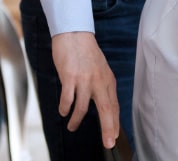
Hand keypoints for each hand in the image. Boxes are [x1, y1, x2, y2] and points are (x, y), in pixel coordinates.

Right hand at [52, 32, 119, 148]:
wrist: (74, 34)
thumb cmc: (85, 53)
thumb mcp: (100, 70)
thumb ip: (102, 87)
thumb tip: (104, 105)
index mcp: (107, 80)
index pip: (114, 105)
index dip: (114, 122)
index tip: (115, 136)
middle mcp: (99, 81)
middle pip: (106, 109)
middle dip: (108, 128)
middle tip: (108, 143)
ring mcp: (84, 79)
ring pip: (83, 108)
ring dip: (76, 121)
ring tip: (72, 127)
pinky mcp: (70, 77)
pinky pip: (68, 99)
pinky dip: (65, 108)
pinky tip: (63, 112)